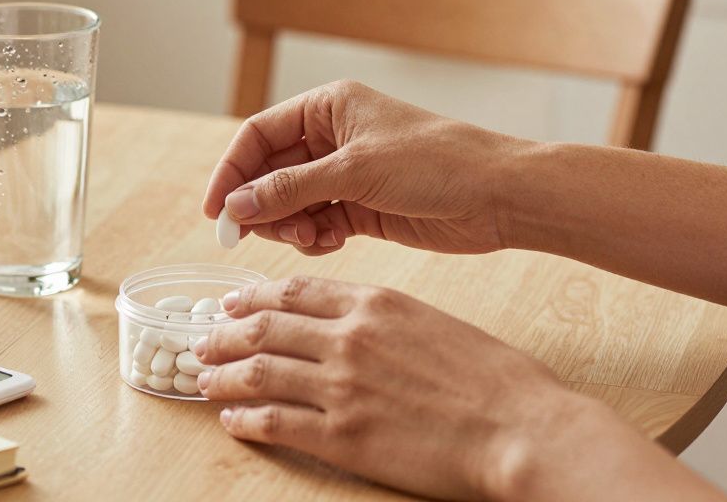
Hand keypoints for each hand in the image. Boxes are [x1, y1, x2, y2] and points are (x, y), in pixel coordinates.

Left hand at [193, 277, 724, 501]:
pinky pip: (274, 422)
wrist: (523, 427)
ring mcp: (342, 387)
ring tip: (204, 379)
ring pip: (257, 372)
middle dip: (224, 333)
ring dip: (222, 375)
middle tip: (203, 341)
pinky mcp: (342, 436)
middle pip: (263, 328)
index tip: (232, 303)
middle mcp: (348, 338)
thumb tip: (346, 320)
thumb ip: (382, 317)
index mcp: (373, 303)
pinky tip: (233, 420)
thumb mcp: (432, 322)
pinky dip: (244, 419)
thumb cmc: (492, 378)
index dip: (253, 297)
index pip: (293, 291)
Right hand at [202, 80, 522, 255]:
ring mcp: (346, 175)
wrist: (499, 196)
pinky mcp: (362, 208)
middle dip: (260, 206)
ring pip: (290, 204)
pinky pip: (317, 224)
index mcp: (328, 107)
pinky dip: (314, 238)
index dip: (231, 172)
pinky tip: (330, 243)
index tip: (215, 212)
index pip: (257, 135)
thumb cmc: (436, 163)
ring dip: (289, 226)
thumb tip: (235, 206)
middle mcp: (332, 138)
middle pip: (269, 173)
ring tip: (309, 239)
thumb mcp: (354, 172)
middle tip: (255, 237)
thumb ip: (290, 189)